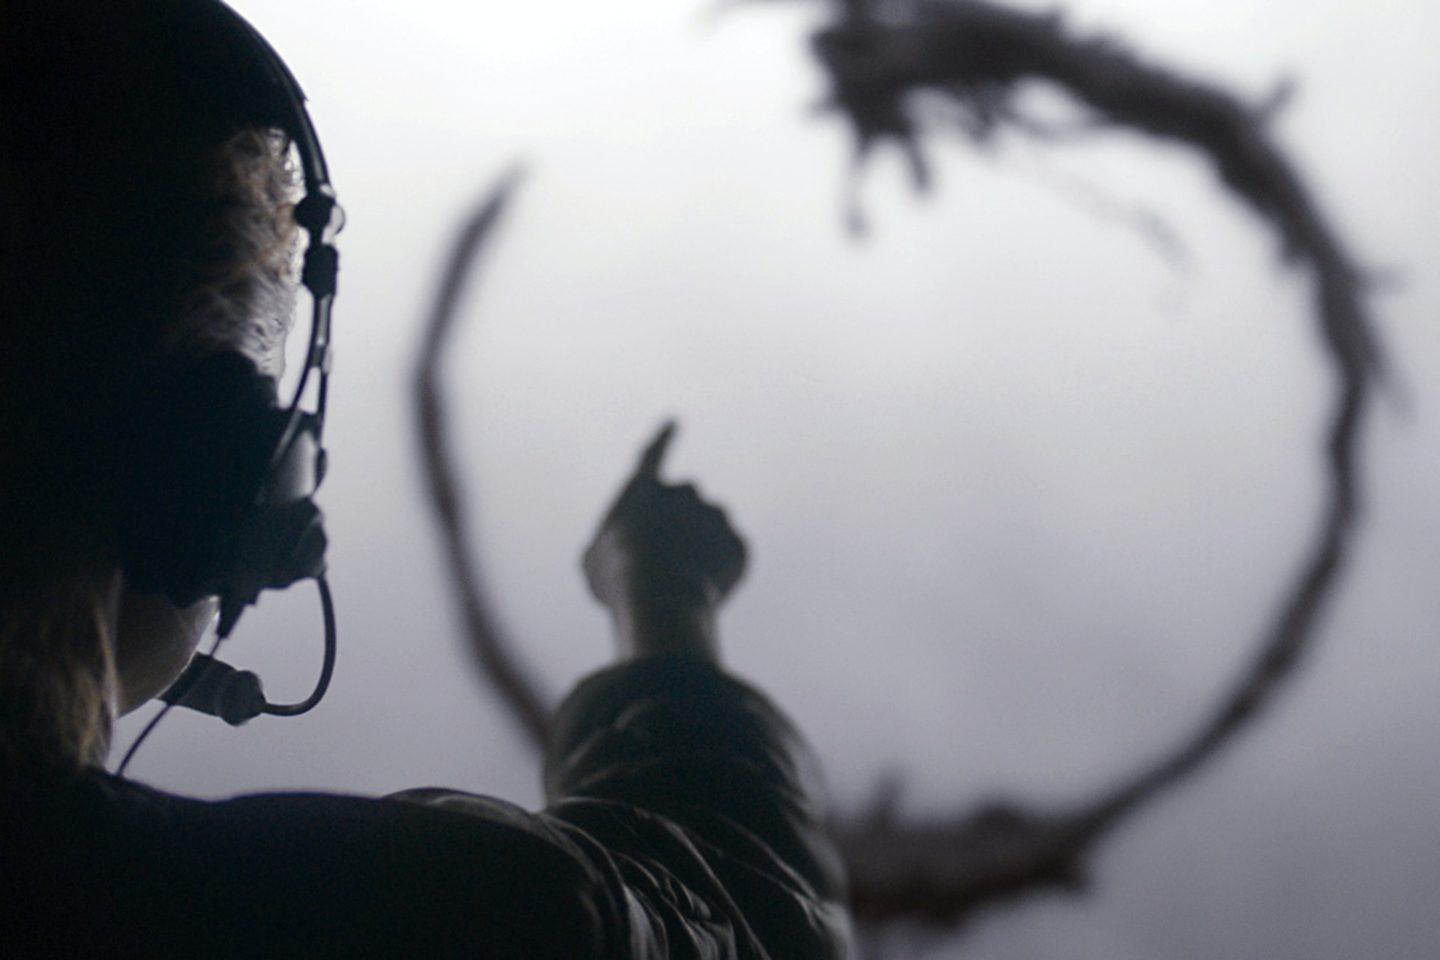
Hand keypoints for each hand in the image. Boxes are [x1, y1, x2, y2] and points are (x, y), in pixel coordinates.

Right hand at [583, 422, 746, 659]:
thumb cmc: (618, 578)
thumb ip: (617, 544)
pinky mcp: (737, 543)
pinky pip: (727, 560)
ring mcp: (715, 516)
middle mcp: (685, 492)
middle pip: (684, 510)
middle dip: (678, 532)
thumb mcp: (597, 560)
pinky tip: (699, 592)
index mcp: (645, 488)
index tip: (675, 422)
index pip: (653, 455)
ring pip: (708, 535)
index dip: (663, 439)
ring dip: (697, 555)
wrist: (661, 597)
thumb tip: (635, 550)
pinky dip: (715, 577)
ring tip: (678, 586)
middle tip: (664, 566)